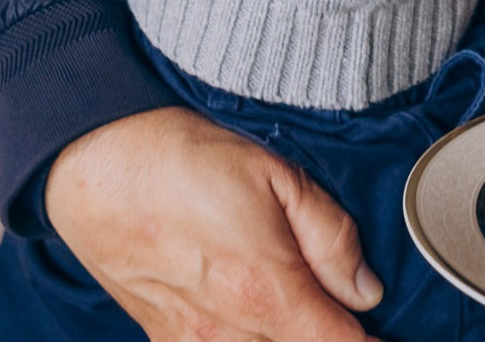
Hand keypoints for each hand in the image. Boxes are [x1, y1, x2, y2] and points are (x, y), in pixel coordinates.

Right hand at [44, 106, 379, 341]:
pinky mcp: (164, 340)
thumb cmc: (184, 160)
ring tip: (300, 315)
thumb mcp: (277, 175)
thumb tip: (365, 290)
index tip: (387, 336)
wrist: (97, 164)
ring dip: (286, 339)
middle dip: (327, 338)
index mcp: (267, 294)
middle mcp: (228, 333)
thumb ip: (330, 237)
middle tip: (344, 318)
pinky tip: (255, 325)